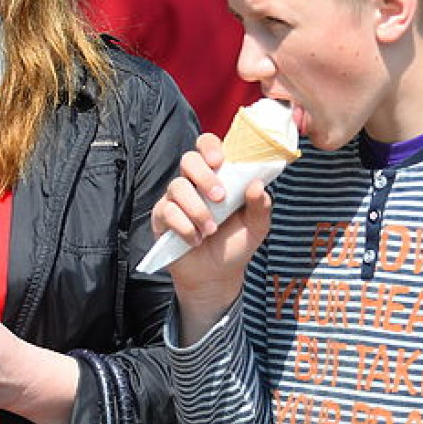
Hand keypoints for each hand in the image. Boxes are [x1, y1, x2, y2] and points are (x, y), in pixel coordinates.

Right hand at [151, 133, 271, 343]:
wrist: (216, 276)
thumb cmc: (235, 244)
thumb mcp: (256, 227)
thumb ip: (260, 206)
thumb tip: (257, 185)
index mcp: (217, 177)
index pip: (207, 146)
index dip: (210, 146)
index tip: (220, 161)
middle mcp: (194, 183)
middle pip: (188, 160)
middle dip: (204, 177)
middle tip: (220, 198)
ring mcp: (175, 199)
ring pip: (177, 187)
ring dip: (197, 209)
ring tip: (210, 230)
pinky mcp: (162, 218)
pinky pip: (167, 212)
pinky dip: (184, 227)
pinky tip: (195, 240)